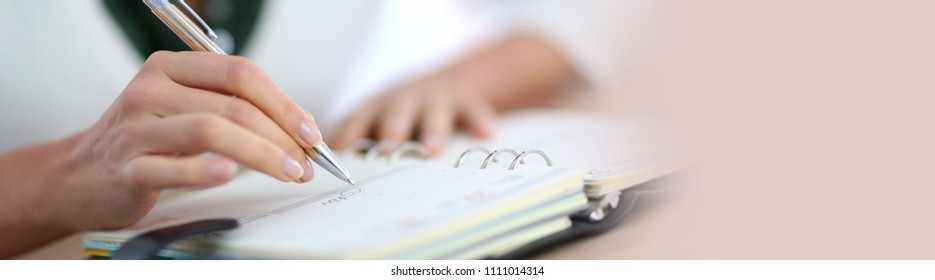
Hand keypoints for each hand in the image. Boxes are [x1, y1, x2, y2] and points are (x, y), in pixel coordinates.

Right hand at [47, 51, 320, 229]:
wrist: (81, 175)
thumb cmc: (145, 141)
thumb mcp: (186, 110)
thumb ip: (234, 109)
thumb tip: (299, 129)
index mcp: (172, 68)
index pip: (241, 74)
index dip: (284, 103)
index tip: (310, 132)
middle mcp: (151, 89)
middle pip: (233, 105)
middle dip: (281, 136)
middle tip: (305, 162)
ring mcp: (135, 127)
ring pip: (210, 130)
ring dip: (260, 154)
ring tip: (287, 173)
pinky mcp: (126, 167)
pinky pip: (171, 166)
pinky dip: (204, 171)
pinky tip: (228, 175)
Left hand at [331, 77, 496, 155]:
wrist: (444, 83)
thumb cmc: (400, 117)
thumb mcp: (376, 124)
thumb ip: (361, 148)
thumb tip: (340, 187)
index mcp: (372, 110)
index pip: (355, 125)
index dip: (349, 143)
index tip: (346, 165)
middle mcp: (400, 102)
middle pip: (393, 117)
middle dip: (390, 137)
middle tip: (387, 157)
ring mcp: (433, 98)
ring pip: (432, 113)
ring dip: (431, 130)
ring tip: (432, 149)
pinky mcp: (462, 99)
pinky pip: (471, 108)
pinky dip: (478, 120)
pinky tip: (486, 134)